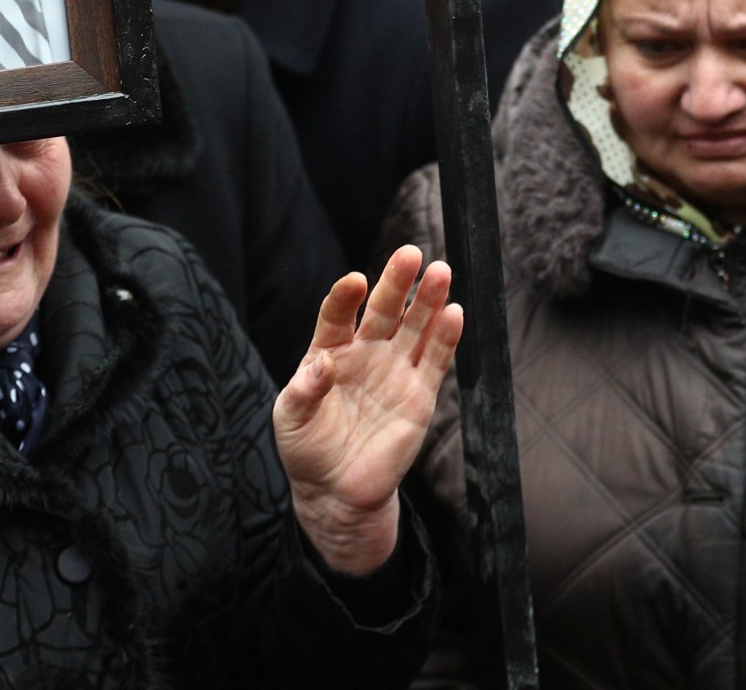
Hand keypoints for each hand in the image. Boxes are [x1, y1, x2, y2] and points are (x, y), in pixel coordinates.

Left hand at [274, 246, 464, 575]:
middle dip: (397, 282)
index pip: (338, 315)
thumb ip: (303, 391)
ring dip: (429, 301)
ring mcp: (394, 372)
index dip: (346, 297)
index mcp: (328, 352)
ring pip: (415, 328)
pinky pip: (435, 361)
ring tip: (441, 272)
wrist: (337, 491)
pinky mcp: (419, 395)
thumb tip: (320, 363)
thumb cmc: (307, 449)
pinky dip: (446, 338)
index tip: (355, 282)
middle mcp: (365, 354)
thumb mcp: (290, 419)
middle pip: (384, 311)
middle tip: (410, 254)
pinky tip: (454, 313)